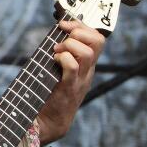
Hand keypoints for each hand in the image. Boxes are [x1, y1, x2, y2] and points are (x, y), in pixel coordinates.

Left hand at [36, 19, 104, 144]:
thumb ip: (63, 53)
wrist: (49, 121)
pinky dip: (62, 58)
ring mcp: (80, 79)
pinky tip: (53, 60)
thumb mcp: (61, 70)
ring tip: (57, 51)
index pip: (97, 38)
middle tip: (62, 38)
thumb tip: (54, 33)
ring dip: (68, 45)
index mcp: (87, 65)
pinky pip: (72, 66)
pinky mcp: (69, 88)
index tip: (65, 25)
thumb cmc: (50, 92)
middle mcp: (87, 71)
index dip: (82, 26)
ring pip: (87, 52)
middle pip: (98, 41)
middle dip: (78, 31)